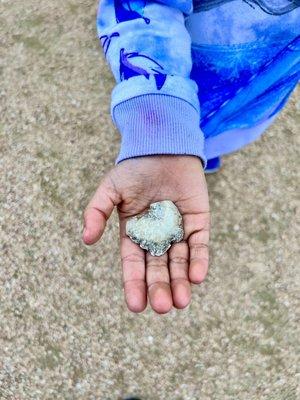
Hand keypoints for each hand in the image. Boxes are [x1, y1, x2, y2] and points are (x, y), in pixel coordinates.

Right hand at [83, 155, 209, 313]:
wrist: (163, 147)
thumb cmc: (135, 168)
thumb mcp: (110, 189)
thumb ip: (96, 212)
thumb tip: (87, 240)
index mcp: (135, 233)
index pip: (134, 264)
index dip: (134, 284)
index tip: (136, 306)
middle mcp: (157, 236)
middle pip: (158, 268)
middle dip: (160, 288)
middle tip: (163, 306)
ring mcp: (179, 230)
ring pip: (180, 261)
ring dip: (181, 282)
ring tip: (181, 301)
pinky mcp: (199, 221)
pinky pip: (200, 244)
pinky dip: (199, 260)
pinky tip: (197, 277)